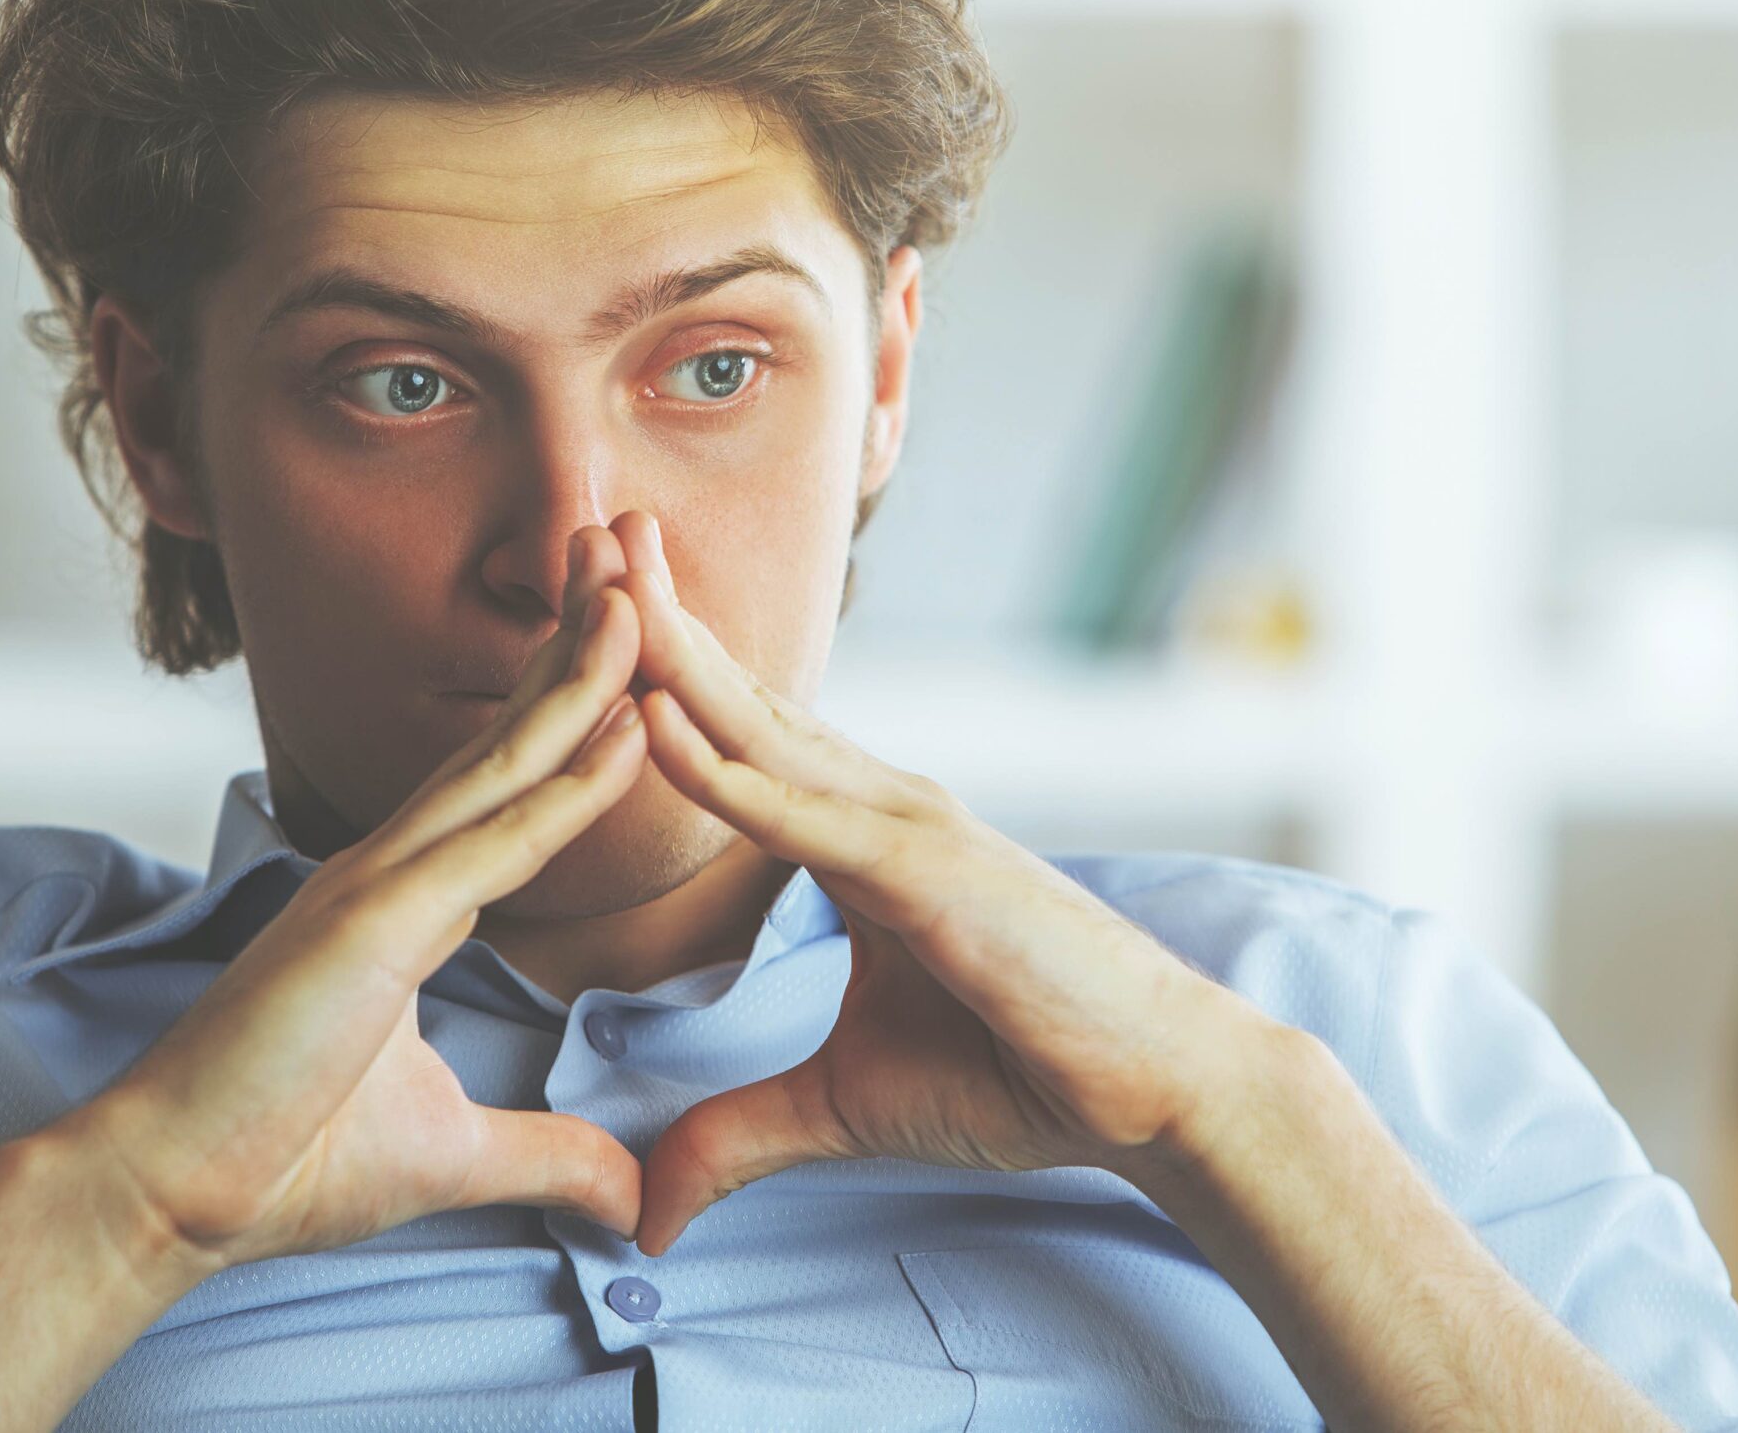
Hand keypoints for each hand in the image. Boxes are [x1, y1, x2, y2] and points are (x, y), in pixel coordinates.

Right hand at [57, 538, 654, 1277]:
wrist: (164, 1196)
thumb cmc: (280, 1161)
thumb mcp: (450, 1154)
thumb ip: (546, 1157)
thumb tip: (630, 1199)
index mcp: (401, 899)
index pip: (505, 784)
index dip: (570, 708)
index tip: (636, 643)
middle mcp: (388, 869)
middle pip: (508, 739)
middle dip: (579, 649)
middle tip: (640, 557)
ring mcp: (374, 887)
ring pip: (503, 765)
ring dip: (582, 680)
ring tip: (643, 599)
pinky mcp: (367, 928)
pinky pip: (489, 847)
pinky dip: (563, 788)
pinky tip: (626, 735)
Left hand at [596, 510, 1250, 1256]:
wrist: (1156, 1094)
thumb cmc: (1019, 1072)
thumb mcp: (840, 1106)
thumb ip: (737, 1135)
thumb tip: (648, 1208)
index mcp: (859, 835)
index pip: (739, 737)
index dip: (662, 671)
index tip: (583, 612)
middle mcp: (881, 805)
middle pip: (740, 698)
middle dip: (657, 616)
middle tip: (582, 530)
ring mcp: (908, 828)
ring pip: (761, 731)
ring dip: (672, 656)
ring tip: (595, 581)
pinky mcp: (931, 876)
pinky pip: (805, 816)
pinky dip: (726, 769)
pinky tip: (657, 720)